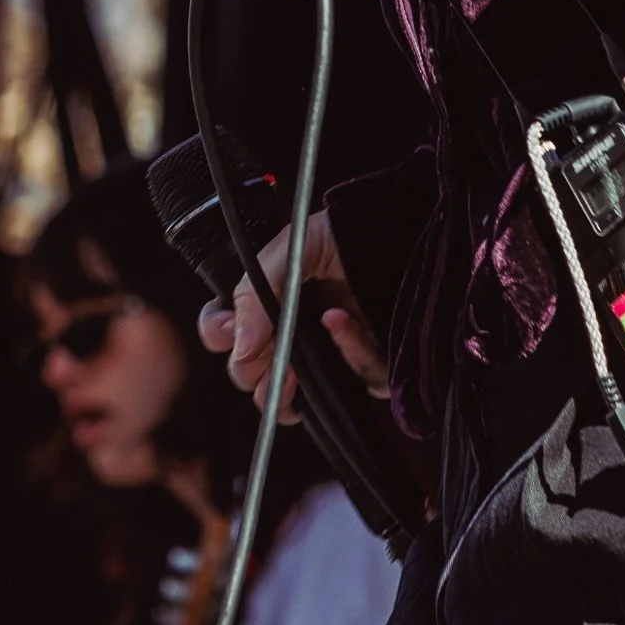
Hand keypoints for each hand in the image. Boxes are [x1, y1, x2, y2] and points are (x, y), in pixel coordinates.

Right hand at [198, 207, 390, 417]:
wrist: (405, 228)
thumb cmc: (349, 231)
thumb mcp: (294, 245)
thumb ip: (256, 291)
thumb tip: (239, 348)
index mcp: (269, 300)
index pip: (225, 329)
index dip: (219, 334)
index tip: (226, 330)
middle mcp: (294, 331)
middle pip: (250, 373)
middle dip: (250, 371)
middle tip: (261, 354)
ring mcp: (329, 353)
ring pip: (295, 397)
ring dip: (288, 381)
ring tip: (293, 362)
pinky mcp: (367, 366)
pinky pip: (356, 380)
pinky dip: (346, 352)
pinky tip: (340, 321)